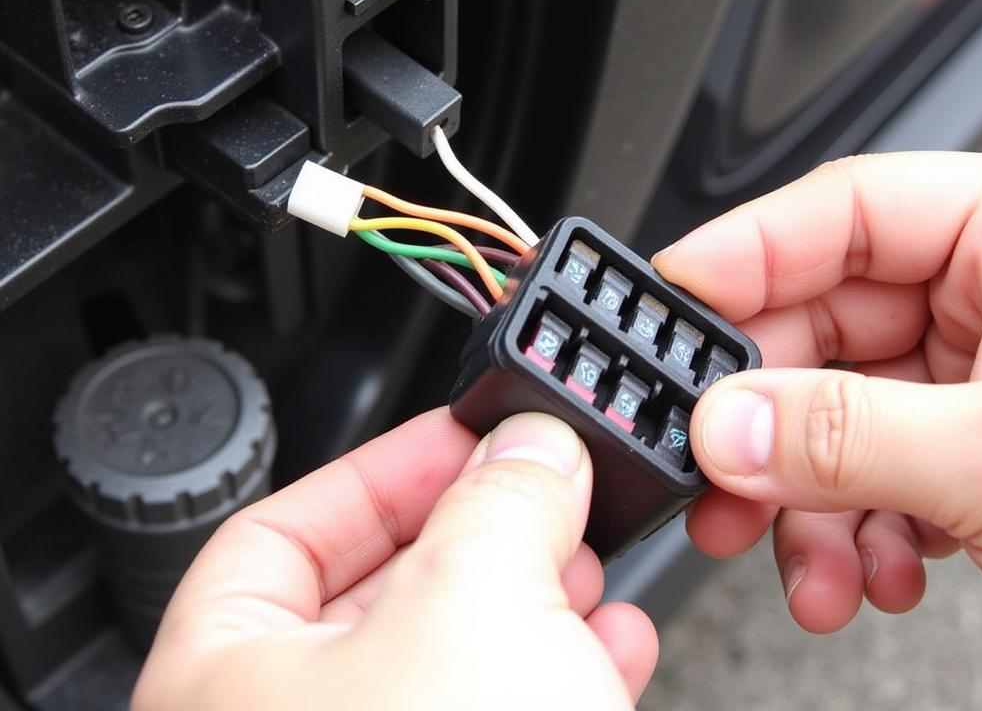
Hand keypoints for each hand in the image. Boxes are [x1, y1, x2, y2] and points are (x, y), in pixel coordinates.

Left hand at [132, 409, 656, 709]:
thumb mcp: (470, 604)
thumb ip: (501, 498)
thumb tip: (532, 447)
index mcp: (229, 683)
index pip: (284, 528)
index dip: (382, 468)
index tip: (464, 436)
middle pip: (381, 588)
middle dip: (478, 528)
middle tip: (540, 486)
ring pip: (456, 655)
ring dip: (532, 594)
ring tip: (588, 556)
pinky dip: (564, 669)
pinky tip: (615, 644)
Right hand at [653, 151, 981, 631]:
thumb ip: (853, 435)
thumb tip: (730, 424)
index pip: (846, 211)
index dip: (745, 254)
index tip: (670, 302)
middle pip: (827, 322)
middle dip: (767, 412)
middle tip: (718, 463)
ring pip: (840, 408)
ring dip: (807, 493)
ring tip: (802, 557)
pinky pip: (877, 466)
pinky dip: (855, 526)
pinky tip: (865, 568)